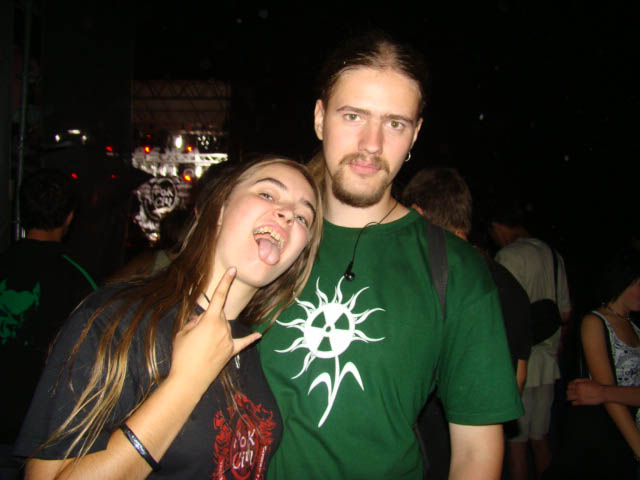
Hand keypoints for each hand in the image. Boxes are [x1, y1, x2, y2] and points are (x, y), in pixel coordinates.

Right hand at [169, 267, 261, 393]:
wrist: (188, 380)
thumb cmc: (182, 354)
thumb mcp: (182, 333)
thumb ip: (194, 321)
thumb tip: (201, 320)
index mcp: (211, 320)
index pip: (219, 296)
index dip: (226, 281)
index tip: (233, 269)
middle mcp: (223, 328)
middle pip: (218, 315)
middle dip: (208, 319)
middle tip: (194, 335)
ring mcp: (228, 340)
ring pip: (223, 327)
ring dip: (214, 330)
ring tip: (200, 346)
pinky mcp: (230, 351)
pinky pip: (242, 343)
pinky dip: (250, 339)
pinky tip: (259, 335)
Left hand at [567, 378, 604, 405]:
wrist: (603, 393)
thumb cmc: (597, 386)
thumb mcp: (587, 380)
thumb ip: (578, 380)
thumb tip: (573, 382)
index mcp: (578, 385)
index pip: (568, 386)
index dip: (569, 387)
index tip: (570, 388)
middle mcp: (577, 391)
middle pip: (567, 392)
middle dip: (568, 392)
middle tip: (570, 393)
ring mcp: (579, 397)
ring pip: (568, 398)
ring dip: (569, 397)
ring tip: (571, 398)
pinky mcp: (582, 402)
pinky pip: (573, 403)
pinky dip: (573, 403)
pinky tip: (574, 402)